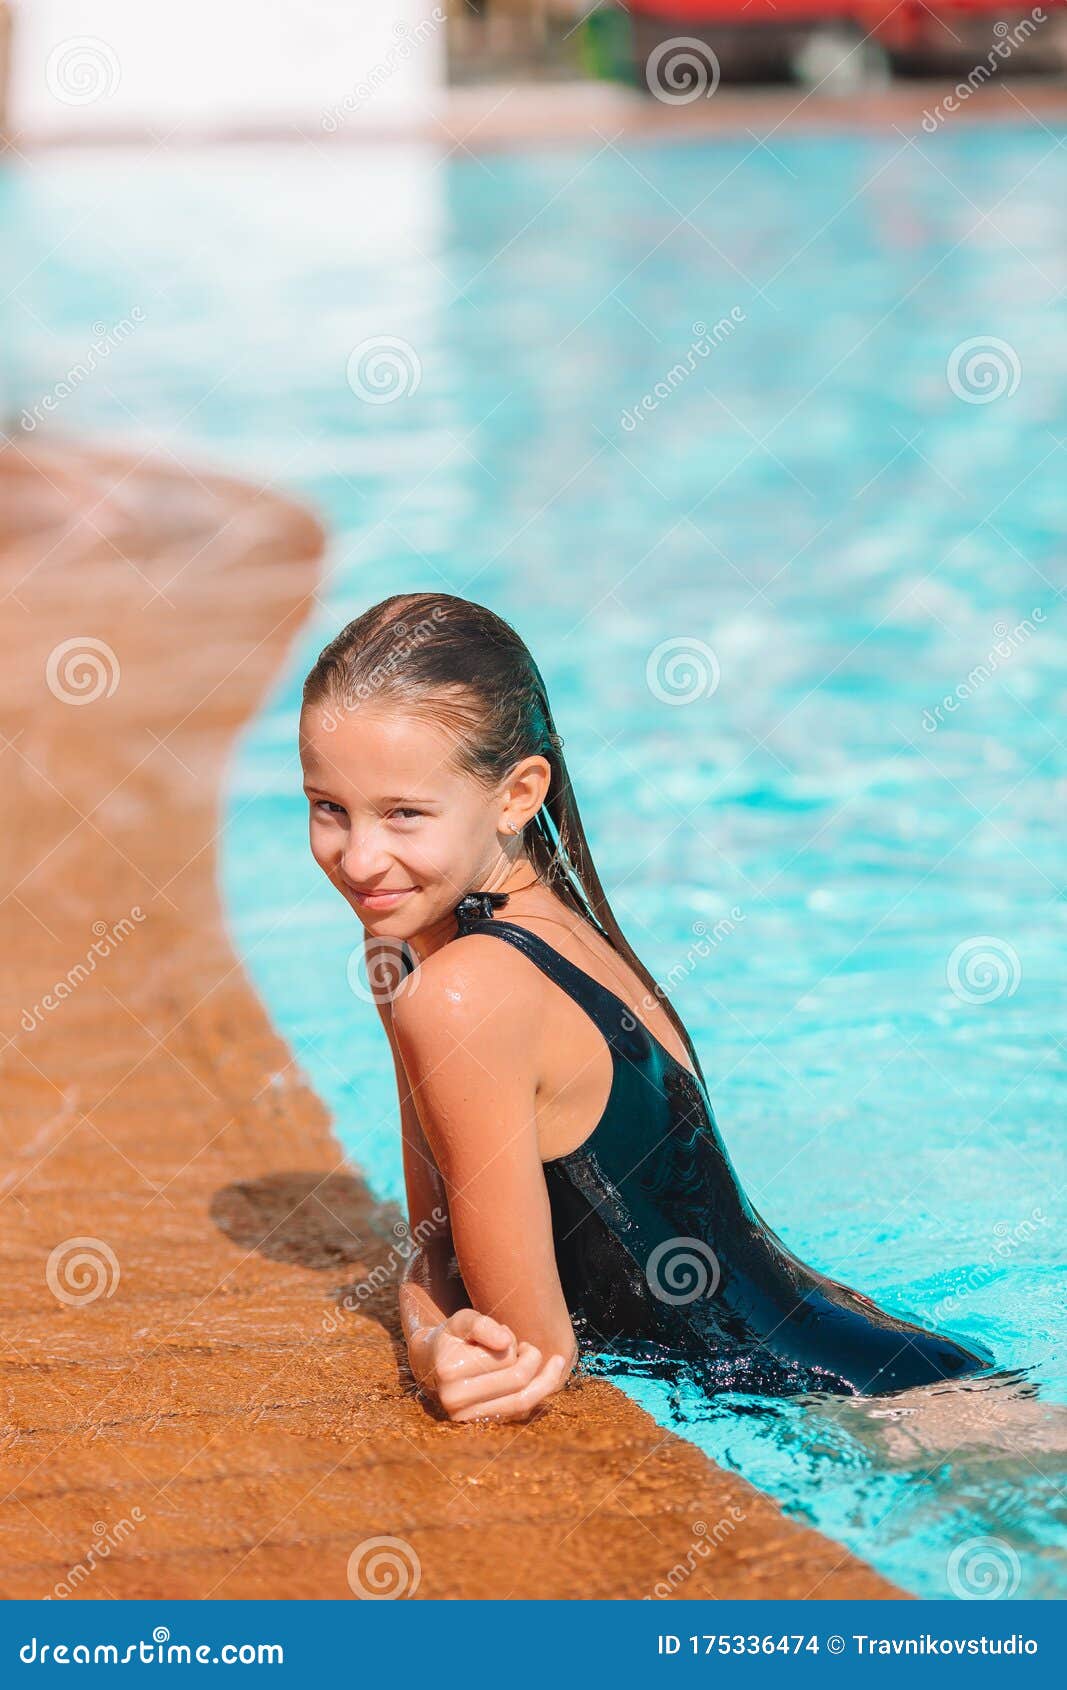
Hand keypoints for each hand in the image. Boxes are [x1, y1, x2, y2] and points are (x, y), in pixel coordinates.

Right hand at [420, 1309, 569, 1423]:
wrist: (433, 1367)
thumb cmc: (454, 1339)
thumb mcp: (463, 1321)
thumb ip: (482, 1325)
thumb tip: (504, 1342)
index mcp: (450, 1370)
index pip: (503, 1356)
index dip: (512, 1341)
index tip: (505, 1334)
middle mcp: (456, 1400)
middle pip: (517, 1379)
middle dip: (530, 1358)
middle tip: (524, 1347)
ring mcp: (468, 1418)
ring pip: (523, 1401)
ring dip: (541, 1378)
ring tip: (535, 1358)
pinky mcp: (482, 1426)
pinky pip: (521, 1413)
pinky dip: (539, 1393)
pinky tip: (547, 1375)